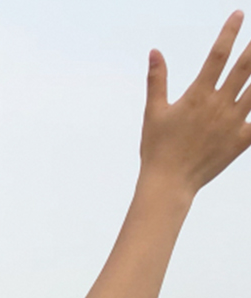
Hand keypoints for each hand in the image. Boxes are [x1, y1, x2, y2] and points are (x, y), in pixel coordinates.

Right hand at [141, 11, 250, 196]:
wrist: (168, 184)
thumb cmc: (157, 149)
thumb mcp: (153, 113)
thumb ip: (157, 80)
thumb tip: (155, 52)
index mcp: (197, 96)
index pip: (217, 55)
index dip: (229, 32)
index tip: (238, 14)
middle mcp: (218, 106)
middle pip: (245, 67)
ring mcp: (232, 123)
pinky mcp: (240, 141)